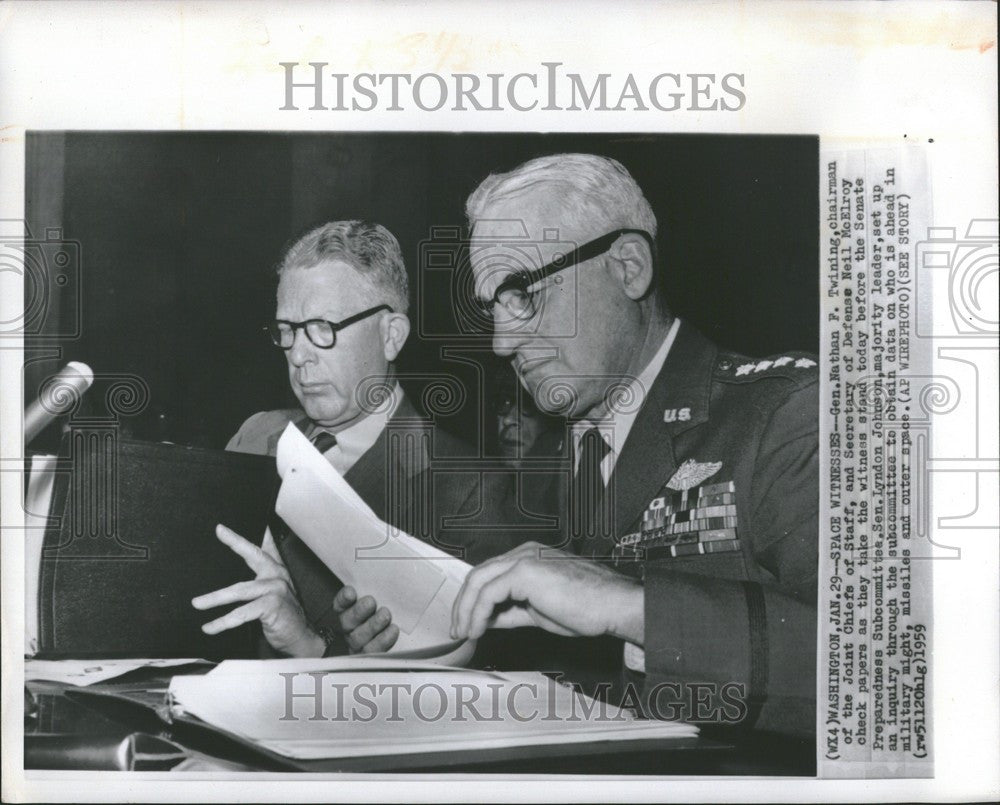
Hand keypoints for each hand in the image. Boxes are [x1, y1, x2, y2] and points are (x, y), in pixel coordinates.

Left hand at [192, 524, 324, 657]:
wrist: (299, 638)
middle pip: (254, 554)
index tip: (232, 522)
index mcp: (276, 570)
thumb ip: (258, 583)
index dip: (252, 533)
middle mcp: (277, 575)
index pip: (264, 546)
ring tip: (197, 603)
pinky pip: (242, 613)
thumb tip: (231, 580)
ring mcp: (276, 589)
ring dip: (215, 598)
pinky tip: (210, 626)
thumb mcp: (271, 595)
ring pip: (240, 590)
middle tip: (220, 531)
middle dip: (236, 541)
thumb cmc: (282, 616)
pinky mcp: (272, 606)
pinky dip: (224, 621)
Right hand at [332, 586, 399, 653]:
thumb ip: (376, 590)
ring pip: (359, 637)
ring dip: (372, 625)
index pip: (340, 605)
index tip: (351, 592)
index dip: (343, 599)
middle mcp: (350, 628)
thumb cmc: (384, 610)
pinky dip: (383, 640)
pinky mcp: (369, 656)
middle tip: (371, 602)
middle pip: (347, 621)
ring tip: (385, 615)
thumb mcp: (380, 598)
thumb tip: (383, 573)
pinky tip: (393, 630)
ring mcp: (358, 644)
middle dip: (358, 611)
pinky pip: (373, 651)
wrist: (397, 631)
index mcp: (347, 612)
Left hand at [450, 541, 644, 643]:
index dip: (474, 600)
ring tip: (465, 632)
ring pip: (478, 581)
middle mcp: (525, 553)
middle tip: (458, 628)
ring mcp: (524, 559)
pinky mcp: (524, 571)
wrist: (614, 605)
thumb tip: (489, 620)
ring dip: (466, 610)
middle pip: (479, 574)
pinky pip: (488, 592)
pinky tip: (478, 629)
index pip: (490, 575)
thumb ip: (513, 611)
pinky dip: (478, 612)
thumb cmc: (590, 607)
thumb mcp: (540, 611)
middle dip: (463, 604)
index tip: (468, 623)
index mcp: (530, 558)